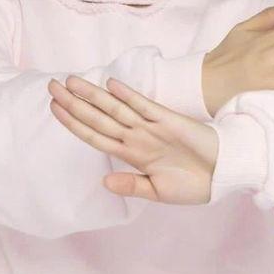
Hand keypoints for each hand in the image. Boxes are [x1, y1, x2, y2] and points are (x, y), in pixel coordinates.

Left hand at [48, 75, 218, 204]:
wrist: (223, 173)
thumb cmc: (193, 184)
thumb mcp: (159, 192)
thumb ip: (133, 186)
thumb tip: (103, 182)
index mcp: (132, 155)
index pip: (95, 136)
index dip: (74, 123)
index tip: (54, 109)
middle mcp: (136, 138)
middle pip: (98, 118)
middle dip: (74, 103)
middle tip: (50, 86)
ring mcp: (150, 127)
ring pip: (115, 109)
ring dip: (93, 95)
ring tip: (71, 81)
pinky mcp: (168, 120)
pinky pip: (145, 106)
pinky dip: (129, 96)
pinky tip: (112, 85)